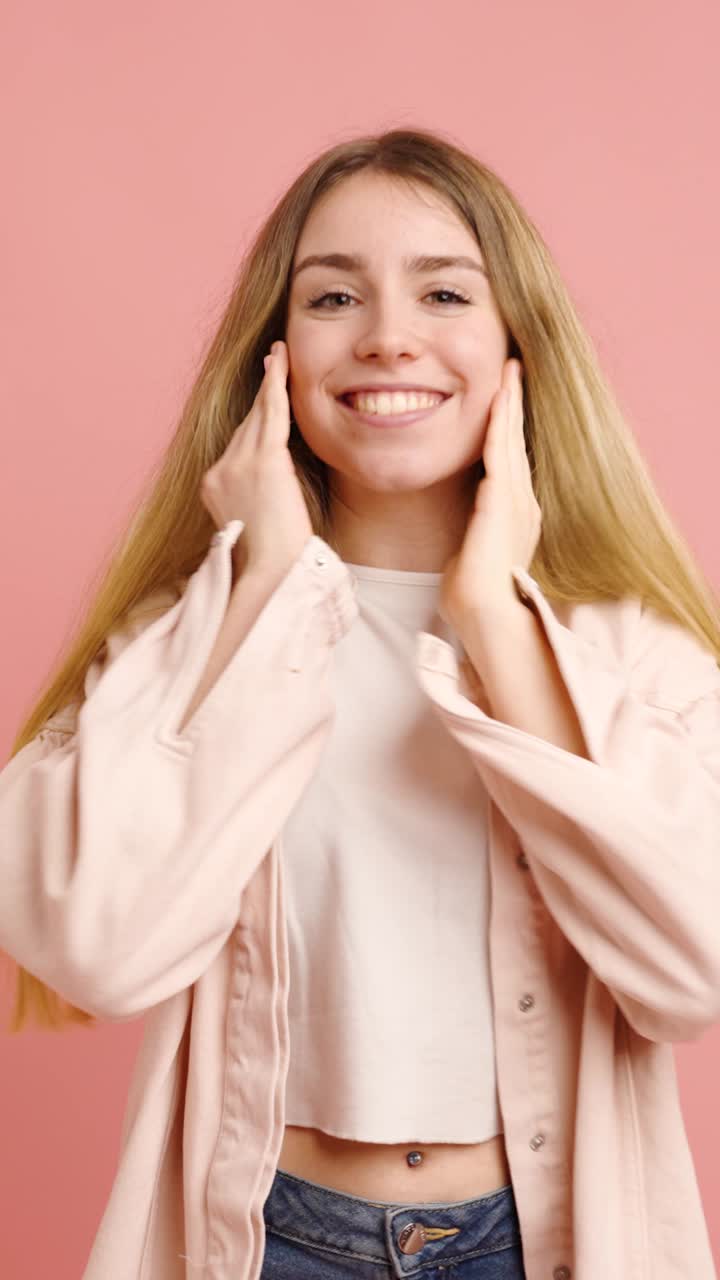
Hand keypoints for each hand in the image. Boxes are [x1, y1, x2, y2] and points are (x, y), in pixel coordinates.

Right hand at [200, 339, 313, 581]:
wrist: (274, 572)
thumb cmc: (273, 561)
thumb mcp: (255, 527)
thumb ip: (255, 502)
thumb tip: (269, 496)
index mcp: (214, 488)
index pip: (235, 446)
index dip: (252, 422)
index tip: (261, 402)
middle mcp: (219, 472)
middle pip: (245, 426)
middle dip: (261, 398)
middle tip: (274, 364)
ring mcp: (238, 464)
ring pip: (257, 414)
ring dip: (270, 380)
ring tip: (278, 355)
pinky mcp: (264, 461)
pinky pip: (272, 413)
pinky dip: (277, 384)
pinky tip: (281, 362)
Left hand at [438, 358, 540, 631]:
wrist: (484, 614)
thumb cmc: (473, 599)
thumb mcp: (470, 561)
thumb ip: (470, 546)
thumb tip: (464, 552)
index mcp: (513, 517)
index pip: (509, 464)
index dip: (506, 430)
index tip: (503, 402)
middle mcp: (522, 504)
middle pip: (516, 443)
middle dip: (514, 405)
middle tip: (513, 369)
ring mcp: (515, 501)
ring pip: (511, 441)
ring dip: (510, 404)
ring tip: (510, 371)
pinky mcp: (502, 501)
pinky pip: (500, 452)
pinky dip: (500, 422)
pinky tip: (499, 398)